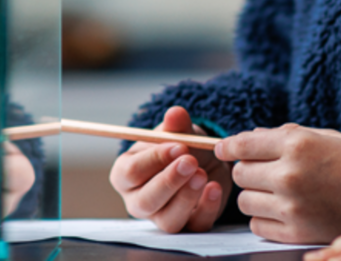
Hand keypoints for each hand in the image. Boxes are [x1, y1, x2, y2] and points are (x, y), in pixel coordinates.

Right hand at [108, 106, 229, 232]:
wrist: (205, 162)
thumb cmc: (180, 147)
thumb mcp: (178, 133)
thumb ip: (176, 125)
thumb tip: (175, 113)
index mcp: (126, 175)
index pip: (131, 172)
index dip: (154, 159)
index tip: (179, 146)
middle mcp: (138, 201)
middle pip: (145, 201)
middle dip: (169, 181)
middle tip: (191, 162)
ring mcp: (162, 217)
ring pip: (168, 220)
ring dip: (186, 197)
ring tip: (203, 174)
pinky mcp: (187, 226)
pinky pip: (195, 226)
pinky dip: (207, 208)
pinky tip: (215, 188)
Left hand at [216, 124, 340, 243]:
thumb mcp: (325, 137)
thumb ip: (285, 136)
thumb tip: (248, 138)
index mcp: (298, 143)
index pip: (243, 144)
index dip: (228, 146)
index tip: (223, 148)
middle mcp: (290, 174)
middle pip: (240, 173)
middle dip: (247, 170)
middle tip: (264, 171)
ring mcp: (292, 206)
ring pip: (244, 201)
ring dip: (254, 195)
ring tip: (275, 192)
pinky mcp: (296, 233)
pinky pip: (257, 226)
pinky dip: (264, 219)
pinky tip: (282, 210)